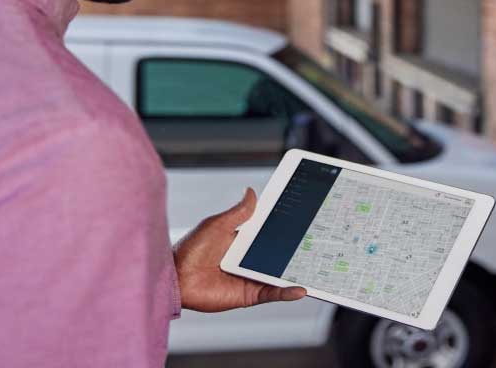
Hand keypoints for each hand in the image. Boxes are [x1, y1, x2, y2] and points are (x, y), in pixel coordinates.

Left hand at [174, 188, 306, 311]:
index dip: (284, 229)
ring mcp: (249, 277)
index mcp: (241, 240)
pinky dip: (286, 292)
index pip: (268, 233)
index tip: (304, 222)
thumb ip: (238, 212)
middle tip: (320, 245)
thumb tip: (252, 192)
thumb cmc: (190, 249)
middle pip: (278, 255)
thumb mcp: (217, 224)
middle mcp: (247, 259)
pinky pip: (272, 293)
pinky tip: (300, 289)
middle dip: (297, 251)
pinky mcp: (248, 294)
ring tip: (318, 268)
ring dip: (297, 273)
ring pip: (279, 275)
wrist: (175, 278)